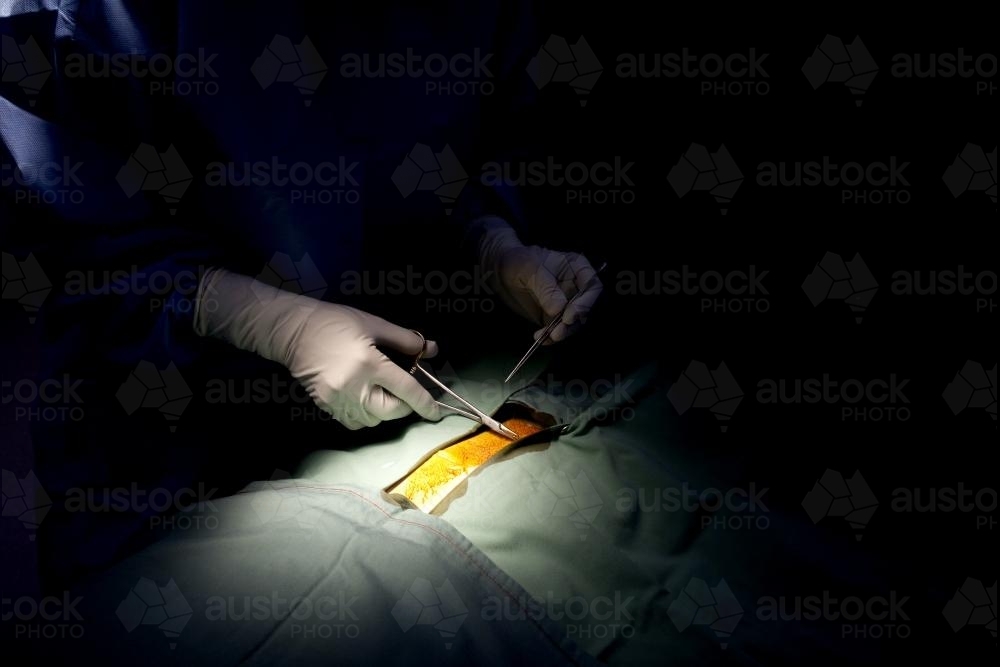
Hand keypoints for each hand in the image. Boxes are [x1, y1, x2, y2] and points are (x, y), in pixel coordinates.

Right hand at [194, 269, 440, 429]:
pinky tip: (365, 399)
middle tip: (404, 392)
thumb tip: (431, 350)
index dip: (425, 403)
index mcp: (369, 363)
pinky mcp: (326, 406)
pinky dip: (365, 416)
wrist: (293, 331)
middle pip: (390, 411)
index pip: (406, 390)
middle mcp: (354, 386)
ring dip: (385, 412)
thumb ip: (405, 340)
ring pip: (373, 420)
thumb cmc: (336, 322)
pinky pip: (354, 422)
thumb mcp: (374, 324)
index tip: (436, 413)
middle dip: (404, 406)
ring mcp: (338, 399)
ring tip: (383, 392)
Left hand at [477, 218, 602, 343]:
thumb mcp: (530, 269)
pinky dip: (551, 337)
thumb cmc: (518, 261)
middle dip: (573, 323)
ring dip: (562, 332)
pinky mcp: (554, 317)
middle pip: (585, 308)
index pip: (593, 286)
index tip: (570, 315)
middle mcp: (576, 287)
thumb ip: (545, 288)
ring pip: (574, 323)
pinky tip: (540, 338)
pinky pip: (558, 329)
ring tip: (547, 336)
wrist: (501, 271)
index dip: (586, 302)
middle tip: (558, 332)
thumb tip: (559, 309)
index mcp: (577, 268)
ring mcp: (566, 303)